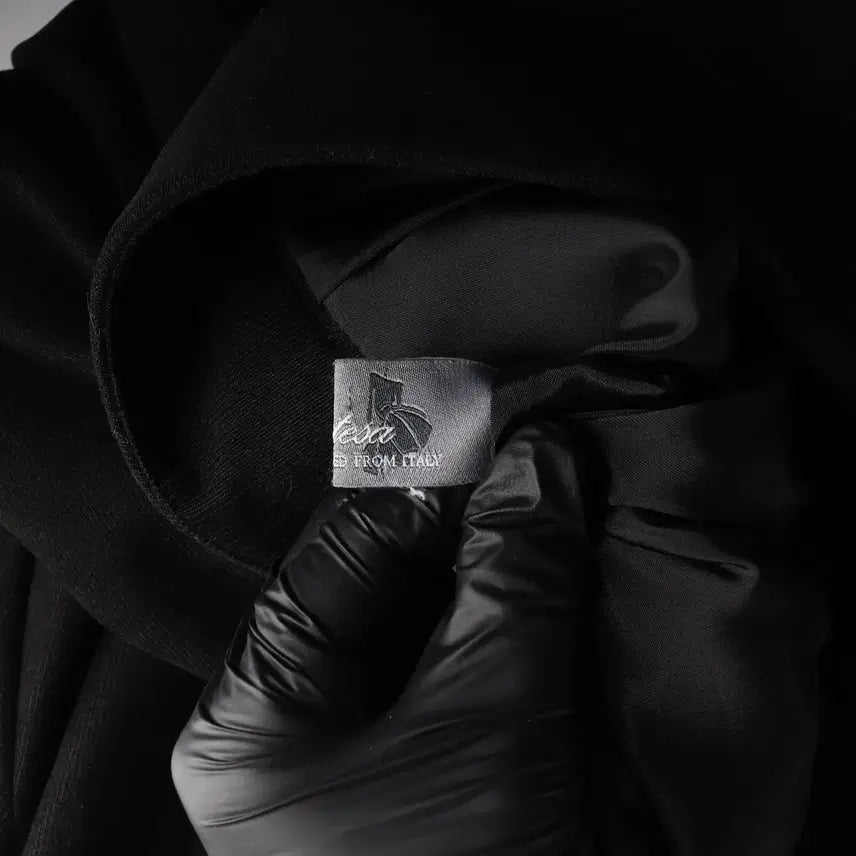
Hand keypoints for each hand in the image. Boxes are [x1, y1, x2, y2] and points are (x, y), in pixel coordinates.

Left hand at [171, 423, 593, 854]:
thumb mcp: (487, 725)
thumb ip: (512, 585)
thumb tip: (540, 465)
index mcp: (258, 715)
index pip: (337, 558)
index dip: (421, 498)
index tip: (501, 445)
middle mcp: (294, 726)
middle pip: (379, 587)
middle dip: (462, 532)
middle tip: (537, 470)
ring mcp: (354, 751)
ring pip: (424, 624)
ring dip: (492, 572)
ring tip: (552, 507)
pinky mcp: (416, 767)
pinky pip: (455, 667)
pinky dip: (505, 622)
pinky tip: (550, 576)